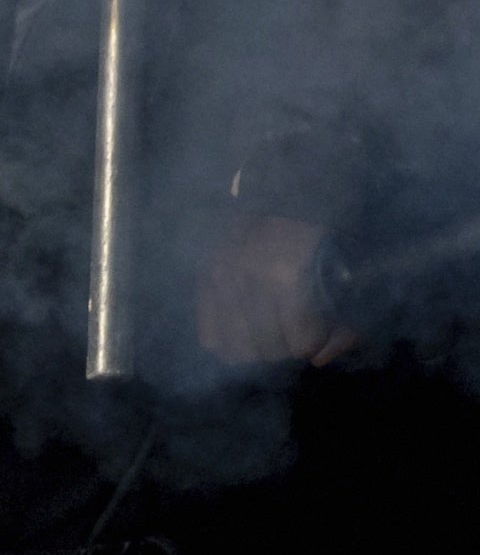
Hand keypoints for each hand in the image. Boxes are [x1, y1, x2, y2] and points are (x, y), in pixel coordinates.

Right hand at [195, 212, 355, 368]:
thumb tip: (319, 360)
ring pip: (236, 347)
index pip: (299, 342)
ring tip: (270, 337)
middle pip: (267, 348)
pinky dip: (226, 345)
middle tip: (294, 336)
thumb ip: (344, 324)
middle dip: (286, 349)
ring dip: (258, 350)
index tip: (317, 335)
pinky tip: (242, 336)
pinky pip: (209, 335)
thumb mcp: (350, 278)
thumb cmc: (325, 238)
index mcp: (289, 277)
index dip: (313, 344)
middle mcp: (248, 280)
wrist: (289, 194)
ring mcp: (221, 279)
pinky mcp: (204, 278)